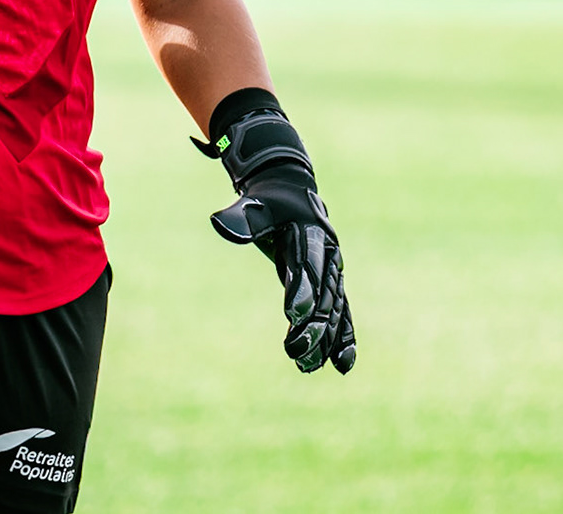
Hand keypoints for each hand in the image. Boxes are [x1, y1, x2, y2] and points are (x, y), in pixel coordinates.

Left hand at [196, 90, 356, 373]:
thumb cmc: (269, 202)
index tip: (293, 314)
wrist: (292, 196)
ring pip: (334, 310)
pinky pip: (342, 314)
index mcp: (311, 233)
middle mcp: (329, 255)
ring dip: (325, 339)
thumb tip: (219, 223)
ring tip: (307, 366)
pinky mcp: (332, 286)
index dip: (301, 288)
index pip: (306, 264)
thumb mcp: (255, 205)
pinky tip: (341, 366)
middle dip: (313, 323)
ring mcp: (333, 272)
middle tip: (296, 350)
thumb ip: (242, 219)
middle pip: (323, 293)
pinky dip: (343, 338)